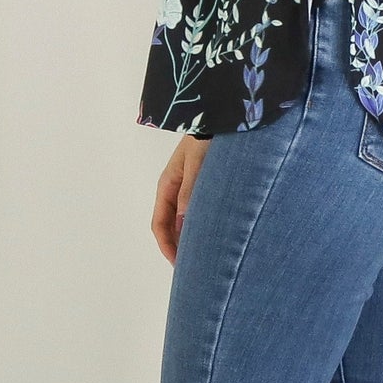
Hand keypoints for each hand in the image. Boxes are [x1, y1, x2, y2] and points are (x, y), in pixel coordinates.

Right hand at [152, 136, 208, 263]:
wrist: (223, 113)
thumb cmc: (207, 134)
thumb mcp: (197, 163)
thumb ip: (191, 191)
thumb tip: (184, 223)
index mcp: (168, 184)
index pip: (160, 223)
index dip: (167, 246)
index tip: (179, 264)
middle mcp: (176, 188)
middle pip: (171, 226)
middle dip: (179, 248)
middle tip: (194, 269)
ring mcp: (190, 187)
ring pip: (185, 220)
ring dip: (191, 238)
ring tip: (205, 256)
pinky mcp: (205, 184)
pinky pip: (198, 211)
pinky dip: (203, 226)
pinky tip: (215, 235)